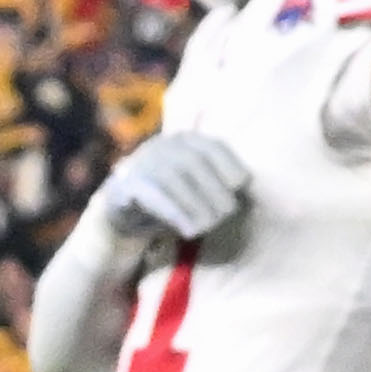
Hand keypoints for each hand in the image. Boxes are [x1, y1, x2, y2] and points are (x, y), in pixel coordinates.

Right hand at [95, 125, 250, 253]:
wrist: (122, 212)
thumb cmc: (172, 200)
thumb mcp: (198, 187)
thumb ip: (220, 183)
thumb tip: (248, 190)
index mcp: (185, 140)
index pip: (214, 147)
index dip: (232, 166)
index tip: (240, 188)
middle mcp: (162, 145)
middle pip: (195, 163)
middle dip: (216, 191)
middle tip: (224, 215)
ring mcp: (141, 162)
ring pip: (174, 178)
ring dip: (197, 205)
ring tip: (208, 225)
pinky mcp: (125, 184)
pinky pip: (152, 195)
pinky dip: (175, 213)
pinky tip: (189, 230)